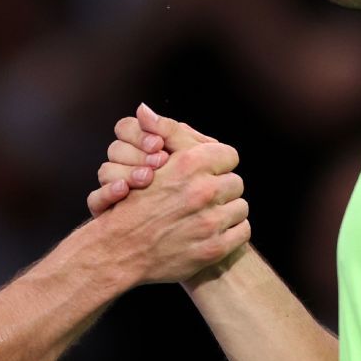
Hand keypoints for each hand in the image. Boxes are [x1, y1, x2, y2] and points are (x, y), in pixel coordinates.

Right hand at [87, 104, 248, 283]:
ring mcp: (210, 221)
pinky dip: (231, 232)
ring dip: (227, 210)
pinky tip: (212, 232)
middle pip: (236, 182)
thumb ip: (157, 135)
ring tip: (207, 214)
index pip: (228, 155)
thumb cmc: (131, 205)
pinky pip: (242, 231)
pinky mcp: (214, 248)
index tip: (208, 172)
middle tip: (204, 196)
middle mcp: (203, 191)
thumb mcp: (143, 163)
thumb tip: (144, 109)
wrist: (118, 251)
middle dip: (222, 188)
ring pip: (241, 207)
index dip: (218, 163)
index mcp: (189, 165)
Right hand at [88, 103, 217, 215]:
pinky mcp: (105, 211)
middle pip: (115, 148)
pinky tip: (124, 191)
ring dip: (126, 172)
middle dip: (137, 154)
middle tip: (160, 162)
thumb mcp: (191, 158)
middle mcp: (124, 165)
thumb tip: (145, 109)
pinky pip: (95, 199)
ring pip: (105, 171)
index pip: (126, 128)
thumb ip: (174, 132)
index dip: (139, 133)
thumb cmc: (195, 191)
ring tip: (147, 178)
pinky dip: (108, 193)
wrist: (187, 232)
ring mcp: (112, 188)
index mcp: (140, 148)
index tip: (159, 144)